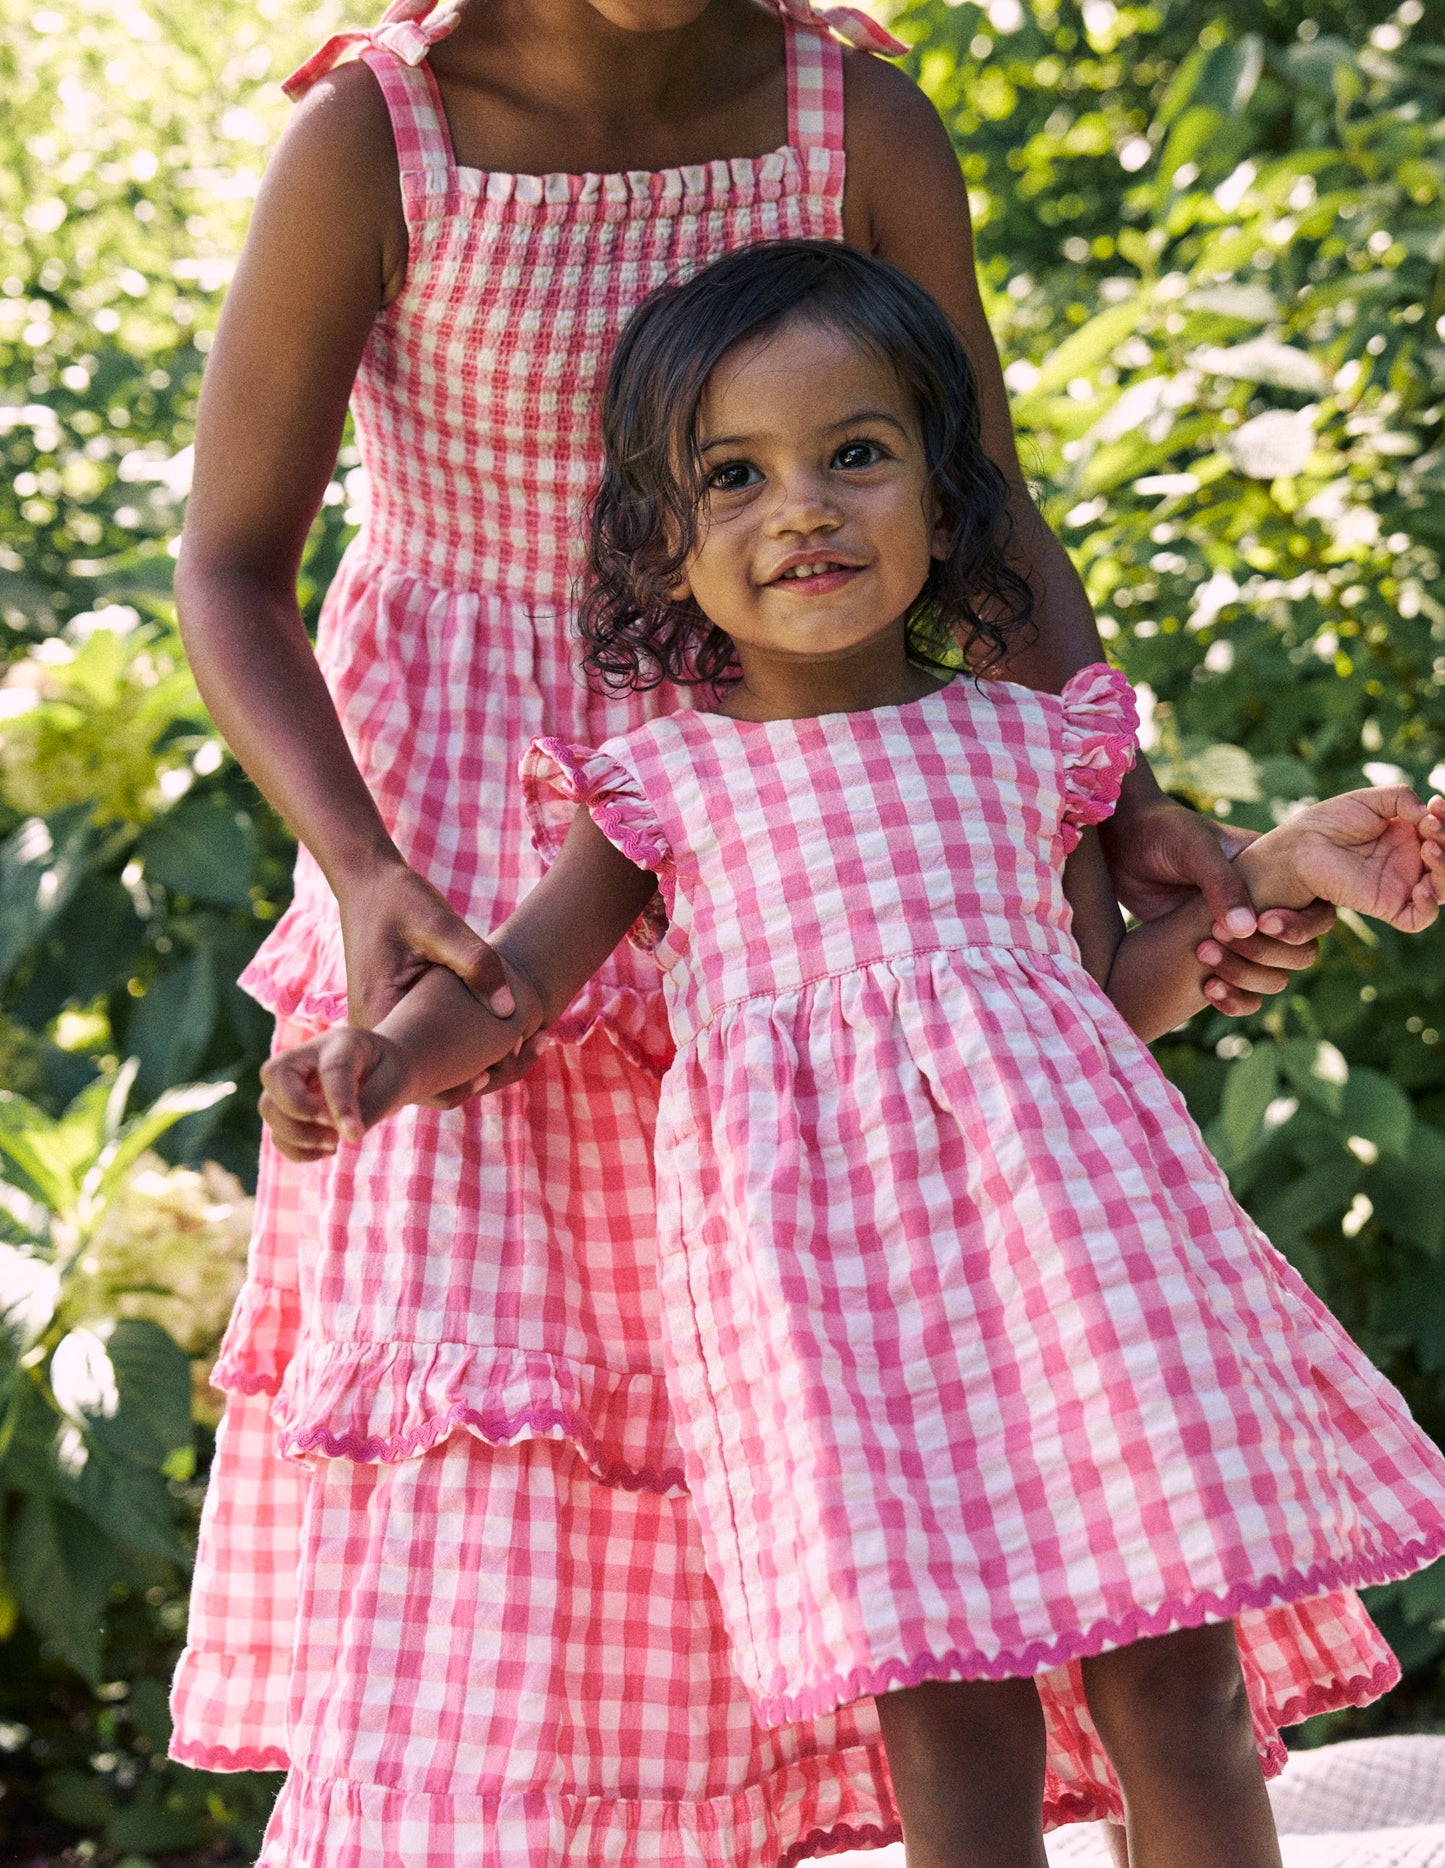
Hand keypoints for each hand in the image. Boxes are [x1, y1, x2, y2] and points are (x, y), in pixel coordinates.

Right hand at [259, 1027, 409, 1161]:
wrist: (385, 1068)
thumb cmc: (390, 1072)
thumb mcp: (395, 1084)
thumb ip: (372, 1107)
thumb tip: (345, 1135)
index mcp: (341, 1043)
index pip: (332, 1069)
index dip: (339, 1104)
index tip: (354, 1135)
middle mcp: (306, 1057)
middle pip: (273, 1076)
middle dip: (299, 1112)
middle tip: (334, 1132)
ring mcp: (291, 1082)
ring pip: (268, 1107)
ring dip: (298, 1136)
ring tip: (334, 1143)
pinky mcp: (287, 1108)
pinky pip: (275, 1134)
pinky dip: (297, 1151)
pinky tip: (326, 1149)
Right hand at [335, 855, 537, 1103]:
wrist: (370, 884)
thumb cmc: (402, 900)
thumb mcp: (439, 923)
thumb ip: (475, 964)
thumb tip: (509, 1011)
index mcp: (378, 1016)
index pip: (422, 1073)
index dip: (468, 1074)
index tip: (509, 1055)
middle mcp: (373, 1033)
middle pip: (427, 1078)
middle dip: (476, 1072)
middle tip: (525, 1049)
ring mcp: (381, 1029)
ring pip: (430, 1067)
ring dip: (471, 1061)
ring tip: (520, 1042)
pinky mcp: (392, 1019)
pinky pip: (428, 1048)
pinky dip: (461, 1045)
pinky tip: (497, 1029)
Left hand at [1100, 789, 1332, 1015]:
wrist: (1120, 846)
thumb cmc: (1163, 833)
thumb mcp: (1194, 850)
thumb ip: (1220, 884)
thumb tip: (1248, 929)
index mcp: (1277, 875)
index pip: (1317, 910)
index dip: (1300, 926)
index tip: (1262, 924)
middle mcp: (1266, 908)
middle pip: (1299, 953)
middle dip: (1267, 955)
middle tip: (1215, 938)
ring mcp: (1241, 935)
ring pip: (1272, 976)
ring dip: (1247, 977)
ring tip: (1202, 955)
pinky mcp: (1214, 954)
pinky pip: (1240, 989)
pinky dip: (1233, 998)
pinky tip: (1208, 989)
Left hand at [1256, 788, 1444, 933]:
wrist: (1301, 845)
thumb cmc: (1331, 821)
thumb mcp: (1371, 800)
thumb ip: (1403, 799)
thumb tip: (1428, 815)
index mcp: (1409, 837)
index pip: (1442, 834)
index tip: (1436, 804)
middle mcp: (1409, 863)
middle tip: (1431, 825)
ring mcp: (1400, 885)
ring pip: (1442, 888)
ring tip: (1429, 847)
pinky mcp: (1386, 906)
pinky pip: (1419, 917)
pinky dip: (1429, 905)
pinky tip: (1421, 886)